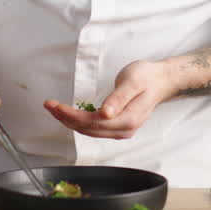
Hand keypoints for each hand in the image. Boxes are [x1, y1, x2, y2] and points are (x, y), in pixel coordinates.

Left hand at [43, 59, 170, 139]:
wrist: (161, 80)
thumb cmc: (147, 77)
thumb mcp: (133, 81)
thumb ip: (119, 97)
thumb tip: (106, 113)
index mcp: (127, 119)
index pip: (92, 122)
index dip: (71, 115)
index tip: (56, 106)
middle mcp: (124, 129)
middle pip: (88, 129)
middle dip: (66, 118)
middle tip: (49, 105)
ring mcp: (121, 130)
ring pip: (89, 131)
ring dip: (70, 121)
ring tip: (55, 109)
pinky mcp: (118, 127)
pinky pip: (94, 129)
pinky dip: (79, 122)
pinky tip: (70, 115)